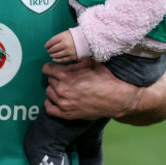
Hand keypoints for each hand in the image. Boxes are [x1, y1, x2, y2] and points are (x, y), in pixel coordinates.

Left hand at [42, 55, 165, 124]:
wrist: (118, 98)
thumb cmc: (106, 78)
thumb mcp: (91, 62)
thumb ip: (76, 58)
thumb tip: (69, 50)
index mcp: (66, 75)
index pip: (47, 69)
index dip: (51, 67)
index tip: (55, 68)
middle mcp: (62, 89)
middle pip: (49, 80)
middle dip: (55, 78)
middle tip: (64, 78)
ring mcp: (64, 103)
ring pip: (49, 93)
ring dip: (54, 90)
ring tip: (63, 88)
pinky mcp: (68, 114)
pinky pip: (50, 109)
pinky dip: (51, 104)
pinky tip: (56, 100)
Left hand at [45, 31, 76, 61]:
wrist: (87, 40)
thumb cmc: (75, 36)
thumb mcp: (66, 33)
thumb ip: (58, 38)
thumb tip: (50, 45)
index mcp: (63, 37)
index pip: (51, 41)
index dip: (47, 45)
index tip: (46, 46)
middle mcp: (65, 44)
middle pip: (53, 49)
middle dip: (50, 50)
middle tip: (49, 51)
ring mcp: (69, 51)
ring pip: (57, 55)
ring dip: (52, 55)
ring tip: (51, 54)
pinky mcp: (72, 57)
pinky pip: (62, 60)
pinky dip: (57, 60)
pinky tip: (54, 59)